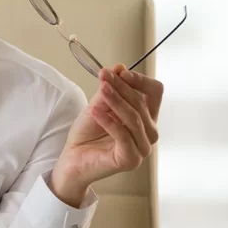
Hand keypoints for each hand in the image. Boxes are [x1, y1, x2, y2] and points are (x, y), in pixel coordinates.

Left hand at [50, 64, 163, 206]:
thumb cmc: (87, 134)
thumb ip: (109, 89)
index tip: (121, 73)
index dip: (140, 81)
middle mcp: (148, 133)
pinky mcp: (130, 160)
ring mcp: (141, 148)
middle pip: (142, 104)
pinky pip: (123, 136)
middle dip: (122, 88)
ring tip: (100, 90)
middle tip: (104, 77)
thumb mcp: (98, 105)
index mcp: (146, 118)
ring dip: (116, 101)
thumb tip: (119, 67)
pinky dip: (109, 121)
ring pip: (134, 119)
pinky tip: (95, 111)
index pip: (155, 93)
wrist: (73, 158)